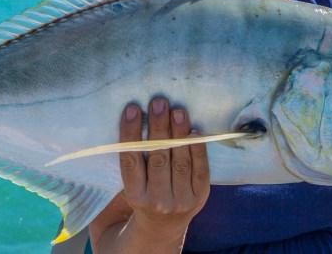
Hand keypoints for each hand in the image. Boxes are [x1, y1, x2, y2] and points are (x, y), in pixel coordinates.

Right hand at [119, 98, 209, 232]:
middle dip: (159, 127)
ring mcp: (182, 199)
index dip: (131, 133)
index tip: (132, 109)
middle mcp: (158, 200)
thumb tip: (136, 117)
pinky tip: (194, 131)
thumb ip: (132, 160)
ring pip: (180, 160)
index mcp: (135, 195)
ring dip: (179, 132)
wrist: (162, 228)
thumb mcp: (131, 185)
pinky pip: (200, 169)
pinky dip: (198, 148)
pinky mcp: (200, 197)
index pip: (131, 160)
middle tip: (158, 102)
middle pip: (158, 157)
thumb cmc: (142, 197)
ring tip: (177, 110)